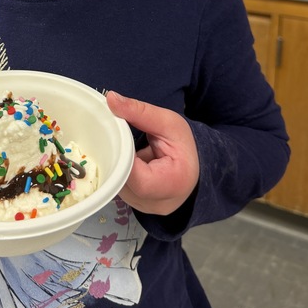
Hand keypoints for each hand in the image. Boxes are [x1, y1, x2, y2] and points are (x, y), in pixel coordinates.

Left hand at [106, 91, 199, 215]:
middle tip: (112, 138)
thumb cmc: (184, 145)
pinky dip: (119, 173)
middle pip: (121, 182)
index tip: (114, 134)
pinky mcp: (138, 208)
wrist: (196, 168)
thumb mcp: (167, 122)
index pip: (133, 173)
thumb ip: (139, 111)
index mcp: (170, 183)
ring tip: (120, 149)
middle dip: (115, 157)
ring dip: (115, 166)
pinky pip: (120, 190)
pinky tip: (123, 160)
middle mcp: (157, 203)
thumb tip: (111, 98)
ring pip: (117, 187)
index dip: (120, 153)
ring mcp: (146, 209)